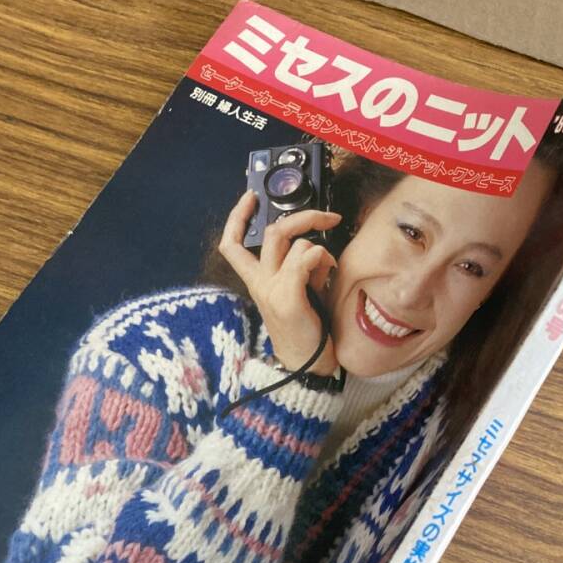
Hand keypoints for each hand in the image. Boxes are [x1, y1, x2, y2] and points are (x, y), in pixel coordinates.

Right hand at [219, 191, 341, 376]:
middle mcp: (260, 283)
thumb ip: (302, 268)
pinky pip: (305, 259)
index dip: (237, 218)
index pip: (232, 245)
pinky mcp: (288, 298)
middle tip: (328, 217)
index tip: (249, 197)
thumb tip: (316, 245)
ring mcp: (271, 290)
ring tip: (329, 267)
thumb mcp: (301, 292)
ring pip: (291, 242)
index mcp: (257, 281)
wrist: (308, 366)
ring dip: (319, 246)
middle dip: (304, 216)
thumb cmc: (308, 328)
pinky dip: (322, 259)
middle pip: (272, 231)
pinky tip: (329, 273)